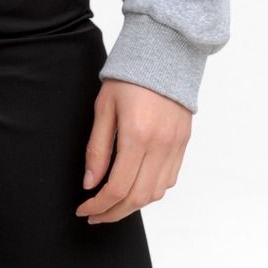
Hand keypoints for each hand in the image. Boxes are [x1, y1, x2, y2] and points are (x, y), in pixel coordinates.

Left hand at [75, 79, 190, 223]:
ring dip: (133, 206)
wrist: (164, 52)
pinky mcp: (183, 143)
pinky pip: (169, 180)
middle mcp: (160, 145)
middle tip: (95, 215)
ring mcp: (175, 146)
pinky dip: (151, 191)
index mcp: (137, 135)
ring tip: (112, 204)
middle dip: (113, 213)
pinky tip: (135, 187)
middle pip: (138, 198)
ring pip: (156, 193)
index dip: (99, 205)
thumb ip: (97, 148)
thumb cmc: (129, 76)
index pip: (118, 187)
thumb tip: (90, 183)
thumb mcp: (103, 107)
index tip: (84, 209)